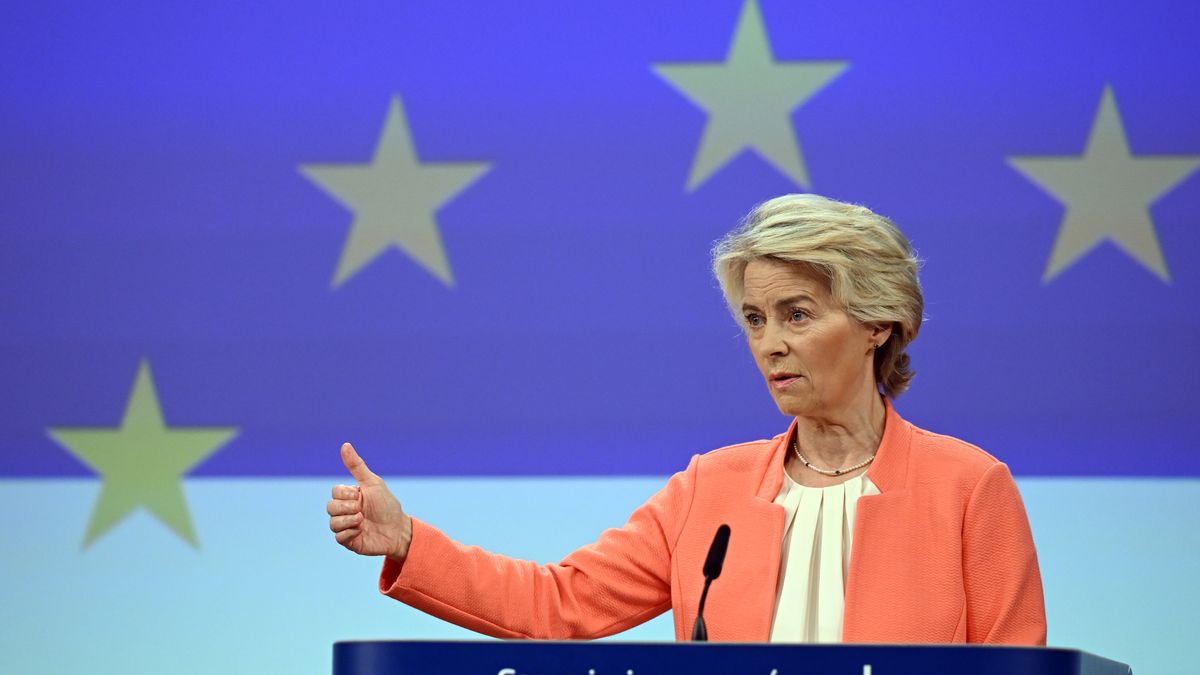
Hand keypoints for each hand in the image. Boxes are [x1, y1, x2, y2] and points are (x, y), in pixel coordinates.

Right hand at [327, 442, 411, 560]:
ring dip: (349, 520)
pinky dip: (350, 532)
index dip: (345, 494)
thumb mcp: (373, 483)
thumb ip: (356, 466)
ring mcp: (346, 526)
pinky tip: (362, 531)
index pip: (335, 492)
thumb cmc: (387, 505)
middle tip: (361, 509)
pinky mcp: (349, 541)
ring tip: (363, 520)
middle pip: (330, 507)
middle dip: (346, 507)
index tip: (360, 495)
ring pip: (333, 523)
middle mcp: (345, 511)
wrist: (398, 529)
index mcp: (350, 497)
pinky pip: (338, 537)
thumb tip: (345, 445)